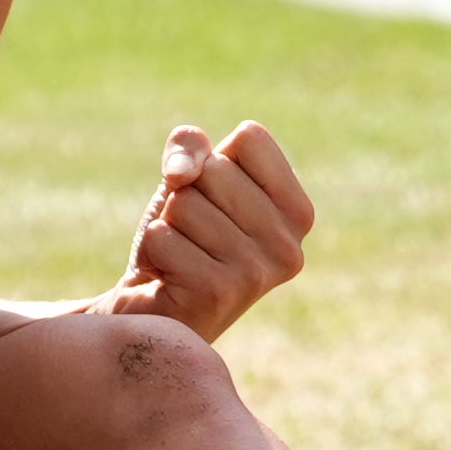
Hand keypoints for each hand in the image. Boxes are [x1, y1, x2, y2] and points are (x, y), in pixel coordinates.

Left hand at [102, 120, 312, 341]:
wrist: (154, 311)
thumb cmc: (182, 239)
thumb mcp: (189, 178)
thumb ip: (189, 146)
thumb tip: (182, 175)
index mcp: (298, 213)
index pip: (252, 138)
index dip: (217, 159)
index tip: (214, 201)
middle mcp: (289, 247)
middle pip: (214, 169)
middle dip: (187, 195)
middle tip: (193, 237)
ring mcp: (256, 274)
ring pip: (184, 203)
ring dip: (167, 226)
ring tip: (180, 258)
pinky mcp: (216, 294)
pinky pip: (161, 236)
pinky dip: (152, 252)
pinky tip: (168, 278)